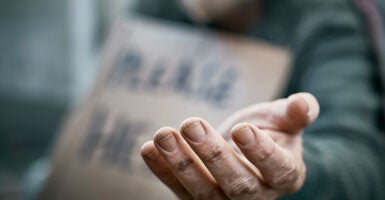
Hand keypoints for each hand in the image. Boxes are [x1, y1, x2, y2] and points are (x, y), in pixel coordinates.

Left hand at [141, 93, 319, 199]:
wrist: (245, 146)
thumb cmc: (268, 130)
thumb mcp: (284, 119)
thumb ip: (295, 112)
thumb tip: (304, 104)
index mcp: (286, 175)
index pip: (278, 169)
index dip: (261, 152)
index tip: (241, 129)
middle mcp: (258, 196)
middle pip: (237, 184)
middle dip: (212, 155)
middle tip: (191, 124)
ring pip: (204, 192)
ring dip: (181, 164)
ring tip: (163, 135)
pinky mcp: (198, 199)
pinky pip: (179, 190)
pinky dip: (162, 171)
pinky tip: (147, 148)